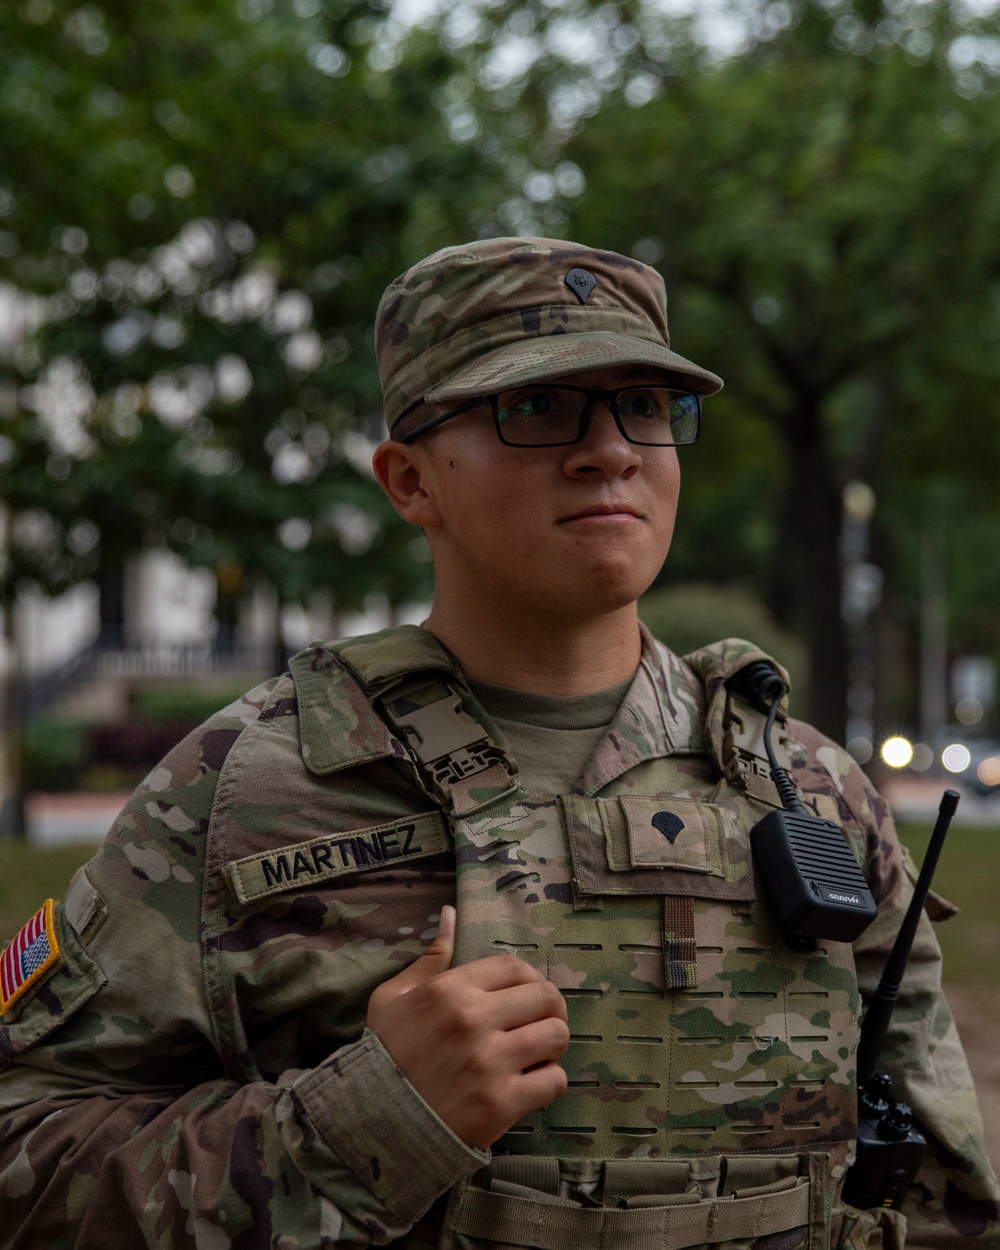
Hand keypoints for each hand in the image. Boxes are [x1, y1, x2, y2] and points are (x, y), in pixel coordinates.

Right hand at [367, 905, 568, 1149]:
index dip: (529, 977)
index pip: (514, 966)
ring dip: (553, 1044)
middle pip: (545, 997)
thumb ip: (430, 956)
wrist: (372, 1123)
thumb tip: (450, 914)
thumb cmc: (384, 1054)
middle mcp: (472, 1020)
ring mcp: (489, 1063)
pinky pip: (553, 1081)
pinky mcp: (500, 1104)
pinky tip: (531, 1083)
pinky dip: (549, 1081)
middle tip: (540, 1022)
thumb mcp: (394, 997)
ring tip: (538, 1053)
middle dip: (550, 1008)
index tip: (527, 993)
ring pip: (556, 1036)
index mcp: (449, 990)